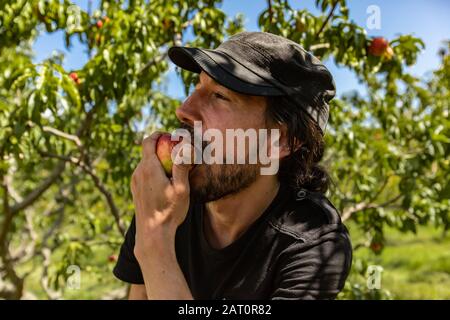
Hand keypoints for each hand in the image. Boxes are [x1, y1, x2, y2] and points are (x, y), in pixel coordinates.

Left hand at [131, 132, 191, 259]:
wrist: (153, 234)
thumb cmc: (169, 212)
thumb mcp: (181, 188)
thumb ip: (182, 165)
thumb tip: (185, 145)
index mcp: (148, 168)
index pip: (148, 141)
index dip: (159, 134)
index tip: (171, 135)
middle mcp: (138, 172)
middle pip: (148, 152)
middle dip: (162, 149)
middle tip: (179, 153)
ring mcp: (135, 182)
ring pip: (146, 164)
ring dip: (159, 162)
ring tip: (175, 170)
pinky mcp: (135, 191)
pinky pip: (144, 174)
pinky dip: (154, 172)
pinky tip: (166, 184)